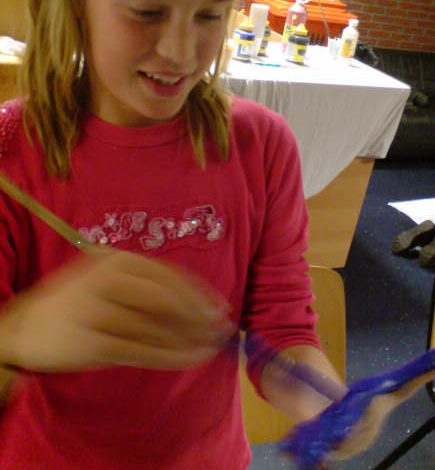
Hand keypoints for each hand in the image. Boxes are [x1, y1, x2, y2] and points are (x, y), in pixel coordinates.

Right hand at [0, 250, 233, 371]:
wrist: (28, 327)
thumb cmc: (79, 302)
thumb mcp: (110, 281)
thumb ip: (146, 287)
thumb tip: (198, 306)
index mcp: (116, 260)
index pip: (167, 274)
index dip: (198, 292)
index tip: (220, 308)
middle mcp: (106, 279)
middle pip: (163, 299)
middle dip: (197, 316)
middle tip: (220, 331)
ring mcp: (96, 310)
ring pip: (153, 327)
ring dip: (187, 340)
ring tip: (209, 349)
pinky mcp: (89, 342)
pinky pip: (138, 350)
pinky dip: (167, 356)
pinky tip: (186, 360)